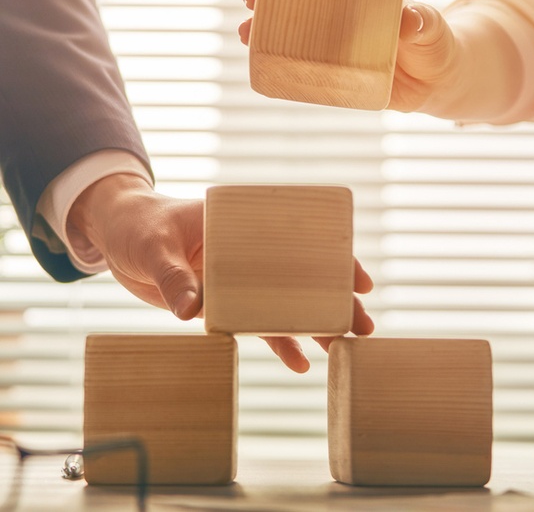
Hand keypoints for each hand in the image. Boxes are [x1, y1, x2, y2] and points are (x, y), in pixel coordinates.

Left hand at [68, 173, 374, 372]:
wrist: (118, 237)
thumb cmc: (139, 226)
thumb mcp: (154, 246)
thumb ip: (174, 276)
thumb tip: (194, 310)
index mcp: (243, 224)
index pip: (299, 237)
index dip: (334, 257)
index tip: (359, 280)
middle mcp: (249, 252)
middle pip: (302, 276)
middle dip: (333, 301)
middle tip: (362, 325)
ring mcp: (239, 280)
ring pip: (285, 305)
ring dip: (312, 326)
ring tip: (339, 347)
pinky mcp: (223, 303)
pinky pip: (255, 326)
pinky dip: (276, 343)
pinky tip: (299, 362)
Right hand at [238, 0, 455, 114]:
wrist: (441, 81)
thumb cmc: (436, 42)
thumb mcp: (431, 27)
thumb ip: (422, 20)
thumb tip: (409, 17)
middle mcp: (341, 23)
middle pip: (295, 9)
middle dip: (266, 3)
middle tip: (249, 2)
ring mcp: (337, 52)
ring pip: (294, 41)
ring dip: (267, 37)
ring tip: (247, 36)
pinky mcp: (339, 80)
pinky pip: (308, 75)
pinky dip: (287, 72)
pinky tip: (270, 71)